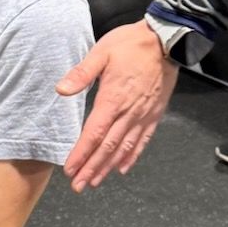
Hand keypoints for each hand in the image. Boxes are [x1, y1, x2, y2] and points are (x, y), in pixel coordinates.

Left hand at [58, 19, 178, 190]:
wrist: (166, 40)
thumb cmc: (131, 44)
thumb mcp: (101, 52)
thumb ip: (81, 73)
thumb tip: (61, 89)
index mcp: (112, 98)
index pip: (93, 133)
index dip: (81, 154)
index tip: (70, 169)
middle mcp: (129, 112)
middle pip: (107, 147)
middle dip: (91, 168)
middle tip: (78, 186)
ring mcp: (143, 115)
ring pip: (123, 148)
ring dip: (108, 167)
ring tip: (95, 182)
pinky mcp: (154, 114)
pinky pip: (142, 140)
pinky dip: (131, 156)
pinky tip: (122, 168)